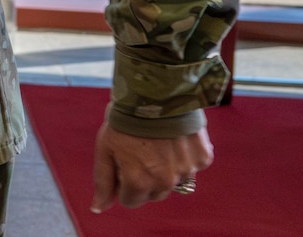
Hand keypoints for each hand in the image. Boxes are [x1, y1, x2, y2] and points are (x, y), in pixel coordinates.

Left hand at [92, 124, 211, 211]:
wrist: (154, 93)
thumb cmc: (125, 121)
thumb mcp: (105, 150)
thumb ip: (103, 182)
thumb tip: (99, 208)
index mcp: (138, 181)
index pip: (130, 201)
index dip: (124, 183)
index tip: (124, 164)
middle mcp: (165, 181)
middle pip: (154, 194)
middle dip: (146, 179)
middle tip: (141, 152)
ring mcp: (186, 171)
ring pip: (174, 182)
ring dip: (167, 169)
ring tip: (157, 143)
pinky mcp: (203, 159)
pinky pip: (193, 167)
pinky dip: (185, 157)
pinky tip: (174, 139)